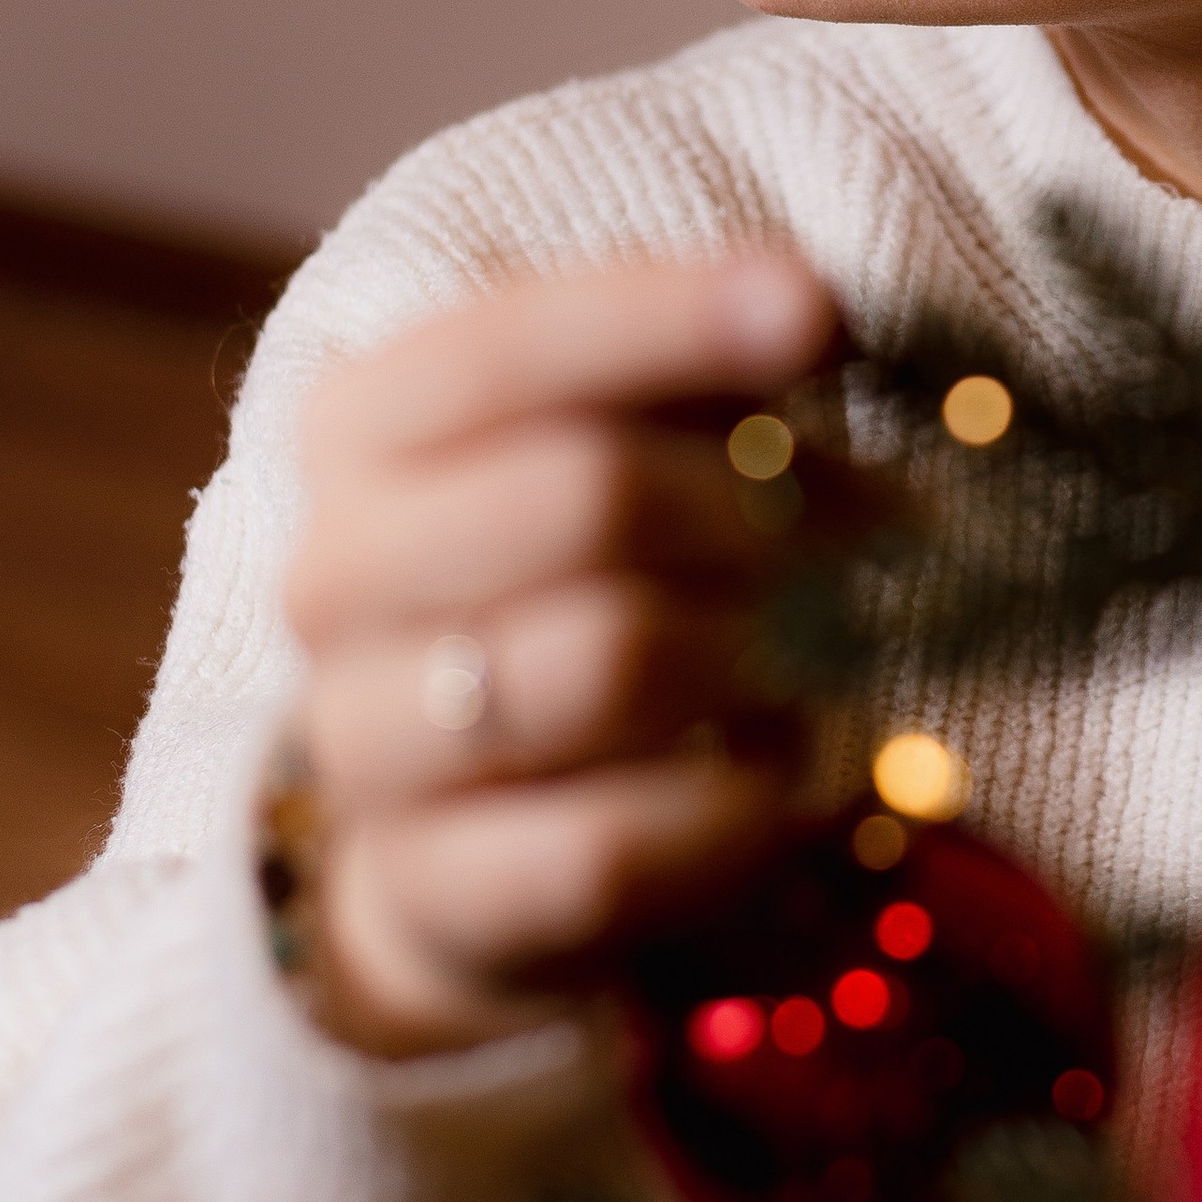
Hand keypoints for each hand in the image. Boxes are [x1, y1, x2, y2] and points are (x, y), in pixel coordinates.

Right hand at [279, 251, 851, 1057]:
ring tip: (823, 654)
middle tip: (866, 530)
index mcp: (365, 425)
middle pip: (578, 495)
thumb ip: (714, 374)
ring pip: (601, 663)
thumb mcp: (641, 439)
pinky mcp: (426, 893)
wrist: (473, 826)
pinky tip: (785, 774)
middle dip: (756, 506)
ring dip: (761, 652)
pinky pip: (605, 848)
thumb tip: (822, 313)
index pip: (502, 347)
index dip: (666, 318)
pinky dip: (734, 808)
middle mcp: (335, 573)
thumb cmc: (588, 576)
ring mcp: (362, 739)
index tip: (813, 308)